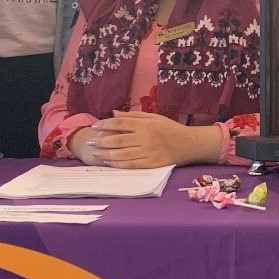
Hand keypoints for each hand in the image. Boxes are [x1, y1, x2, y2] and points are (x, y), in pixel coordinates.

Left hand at [74, 111, 222, 168]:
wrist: (189, 144)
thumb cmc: (170, 129)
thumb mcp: (153, 117)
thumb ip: (133, 116)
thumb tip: (113, 113)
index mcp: (145, 124)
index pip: (120, 124)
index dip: (105, 125)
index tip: (94, 126)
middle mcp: (145, 138)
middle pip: (118, 140)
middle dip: (101, 141)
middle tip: (90, 141)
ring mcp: (148, 152)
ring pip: (122, 154)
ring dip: (106, 154)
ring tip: (95, 152)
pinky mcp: (151, 164)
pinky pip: (131, 165)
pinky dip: (118, 164)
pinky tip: (109, 162)